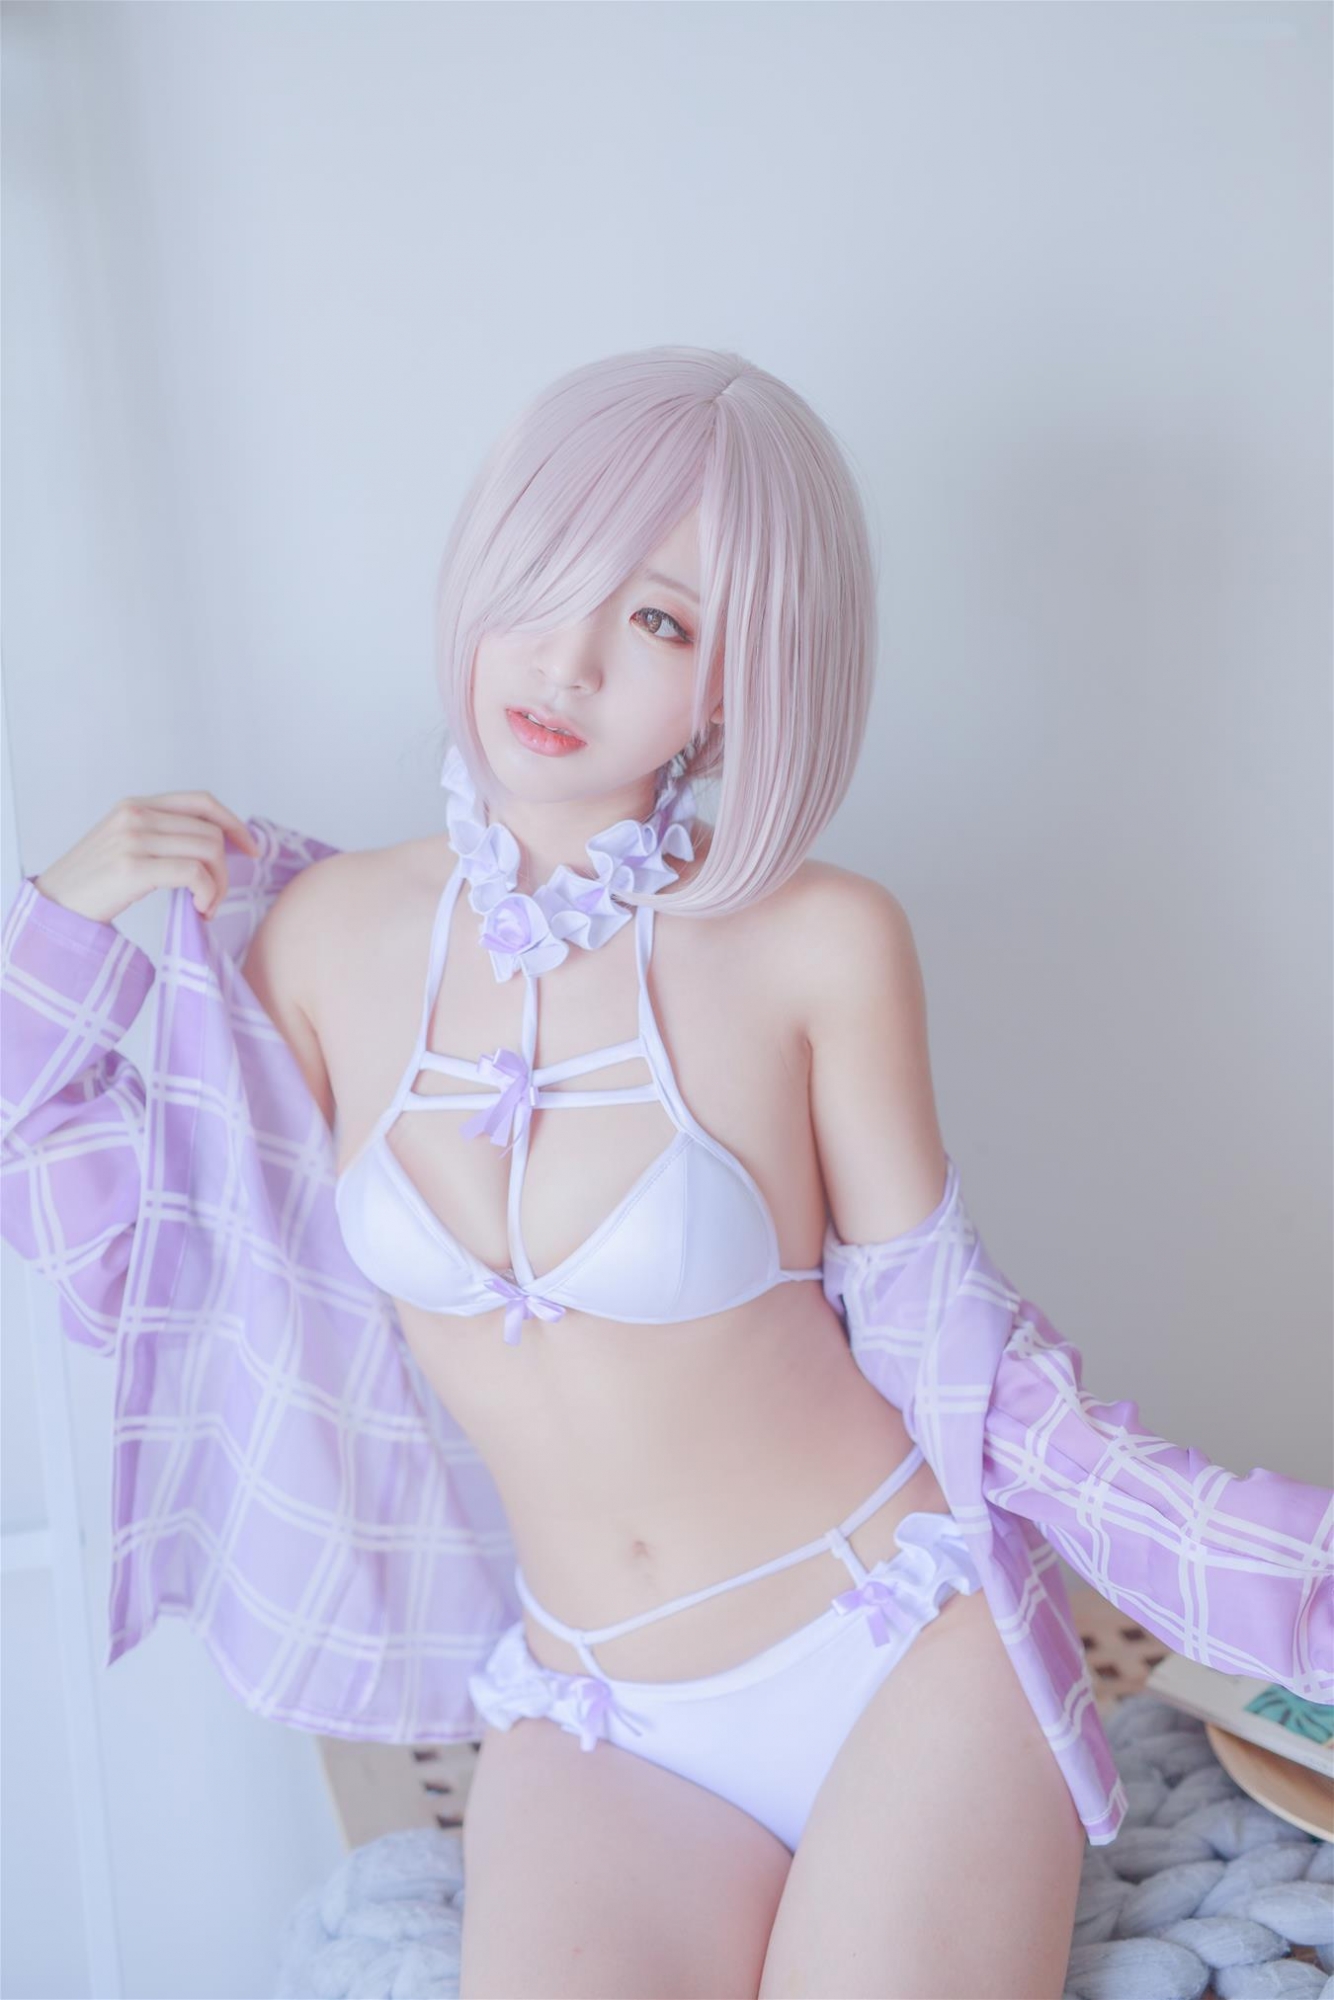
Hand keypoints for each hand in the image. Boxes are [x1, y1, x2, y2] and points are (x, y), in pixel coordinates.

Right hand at [33, 791, 261, 924]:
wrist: (55, 905)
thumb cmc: (93, 881)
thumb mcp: (125, 842)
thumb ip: (160, 834)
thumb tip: (213, 845)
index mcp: (137, 805)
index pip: (202, 801)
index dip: (233, 824)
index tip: (250, 850)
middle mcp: (136, 814)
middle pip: (211, 832)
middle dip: (224, 869)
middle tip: (213, 898)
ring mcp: (134, 839)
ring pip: (208, 851)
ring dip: (217, 885)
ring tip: (204, 906)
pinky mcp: (133, 868)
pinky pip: (194, 873)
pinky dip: (207, 894)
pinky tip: (198, 910)